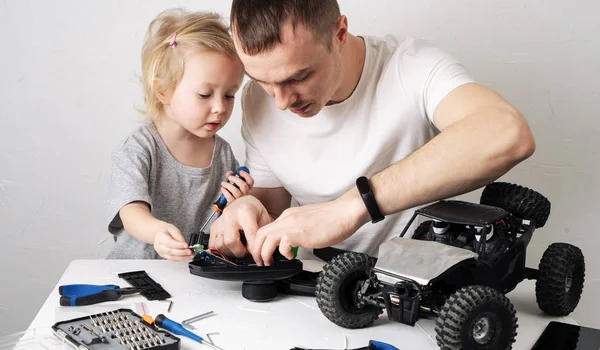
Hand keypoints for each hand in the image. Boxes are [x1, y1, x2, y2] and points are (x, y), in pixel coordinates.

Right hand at [153, 223, 193, 260]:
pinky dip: (181, 259)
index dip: (178, 245)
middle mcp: (159, 246)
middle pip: (170, 251)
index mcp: (160, 237)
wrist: (159, 233)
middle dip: (181, 252)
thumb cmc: (165, 230)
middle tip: (190, 251)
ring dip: (182, 257)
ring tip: (190, 255)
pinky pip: (173, 259)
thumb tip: (184, 243)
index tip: (186, 245)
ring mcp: (162, 252)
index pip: (169, 243)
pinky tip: (187, 257)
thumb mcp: (172, 229)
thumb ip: (178, 236)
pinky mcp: (165, 256)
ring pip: (172, 257)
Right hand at [209, 195, 270, 257]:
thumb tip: (255, 251)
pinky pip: (213, 245)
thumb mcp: (264, 219)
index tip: (256, 253)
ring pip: (220, 245)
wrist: (244, 203)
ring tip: (239, 248)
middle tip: (246, 251)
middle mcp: (230, 215)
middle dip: (240, 251)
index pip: (249, 234)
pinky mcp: (213, 227)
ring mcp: (219, 221)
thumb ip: (260, 234)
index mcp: (245, 211)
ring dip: (230, 252)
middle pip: (230, 241)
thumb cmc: (255, 211)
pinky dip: (222, 250)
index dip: (254, 248)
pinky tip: (230, 246)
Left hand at [220, 170, 253, 203]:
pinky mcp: (234, 203)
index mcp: (248, 189)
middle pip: (243, 185)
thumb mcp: (237, 186)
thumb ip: (233, 177)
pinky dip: (225, 191)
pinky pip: (229, 196)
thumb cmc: (235, 194)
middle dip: (235, 179)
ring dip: (228, 185)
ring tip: (223, 183)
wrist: (234, 206)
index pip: (251, 181)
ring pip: (235, 191)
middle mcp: (246, 194)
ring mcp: (240, 200)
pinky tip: (223, 189)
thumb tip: (229, 173)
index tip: (240, 172)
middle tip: (229, 177)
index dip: (246, 175)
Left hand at [250, 193, 368, 265]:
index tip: (262, 254)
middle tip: (261, 262)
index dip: (260, 243)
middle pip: (261, 233)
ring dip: (265, 253)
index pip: (265, 228)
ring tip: (270, 262)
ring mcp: (293, 225)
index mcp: (288, 216)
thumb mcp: (307, 222)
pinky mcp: (301, 233)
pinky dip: (283, 253)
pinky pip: (283, 244)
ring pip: (267, 238)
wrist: (345, 212)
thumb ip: (296, 230)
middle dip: (257, 250)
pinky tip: (291, 256)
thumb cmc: (332, 218)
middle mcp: (288, 218)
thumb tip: (291, 244)